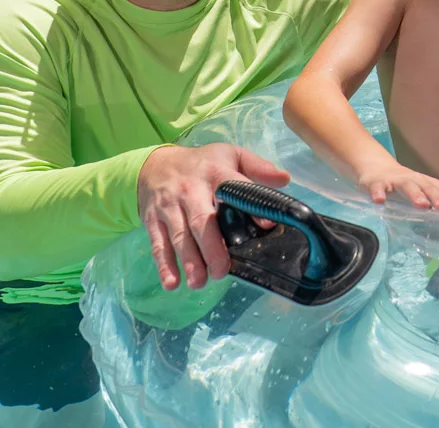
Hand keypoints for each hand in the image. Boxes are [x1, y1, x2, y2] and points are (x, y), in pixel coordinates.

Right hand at [136, 142, 289, 291]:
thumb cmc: (201, 164)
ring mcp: (169, 207)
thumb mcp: (229, 155)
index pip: (233, 187)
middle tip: (221, 271)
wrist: (153, 165)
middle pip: (201, 220)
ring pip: (179, 236)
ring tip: (199, 282)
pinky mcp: (153, 221)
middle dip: (211, 247)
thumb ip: (257, 167)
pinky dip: (164, 265)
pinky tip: (172, 283)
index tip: (266, 225)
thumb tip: (285, 180)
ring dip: (189, 261)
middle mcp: (190, 190)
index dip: (249, 205)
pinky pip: (158, 244)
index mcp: (214, 173)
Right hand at [354, 160, 438, 211]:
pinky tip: (380, 201)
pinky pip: (378, 188)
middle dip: (438, 197)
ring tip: (421, 205)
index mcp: (429, 185)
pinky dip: (379, 193)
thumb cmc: (406, 187)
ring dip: (415, 194)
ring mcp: (397, 180)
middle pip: (429, 188)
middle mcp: (416, 181)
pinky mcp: (378, 183)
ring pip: (408, 186)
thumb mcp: (423, 197)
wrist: (377, 169)